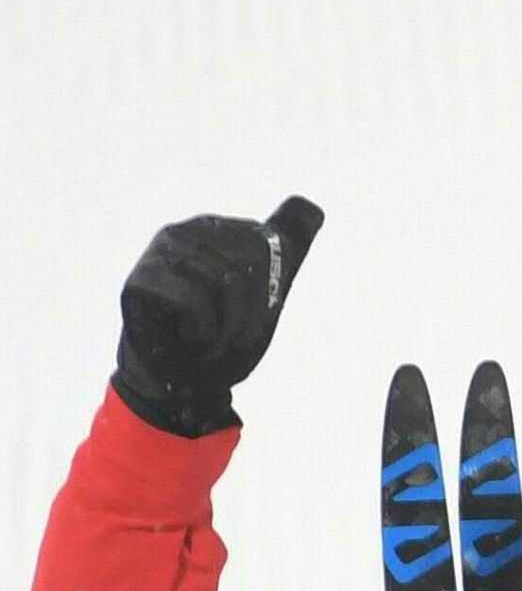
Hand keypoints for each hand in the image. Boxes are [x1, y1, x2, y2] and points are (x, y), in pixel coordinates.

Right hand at [114, 196, 323, 436]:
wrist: (184, 382)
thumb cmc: (222, 335)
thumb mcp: (266, 290)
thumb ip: (285, 247)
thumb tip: (312, 208)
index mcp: (216, 230)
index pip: (267, 247)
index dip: (267, 294)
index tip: (247, 313)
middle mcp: (184, 232)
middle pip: (247, 265)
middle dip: (248, 313)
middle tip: (226, 333)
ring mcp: (158, 254)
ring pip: (224, 283)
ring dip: (226, 328)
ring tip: (207, 338)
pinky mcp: (140, 282)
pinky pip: (194, 305)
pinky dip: (204, 335)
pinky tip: (187, 340)